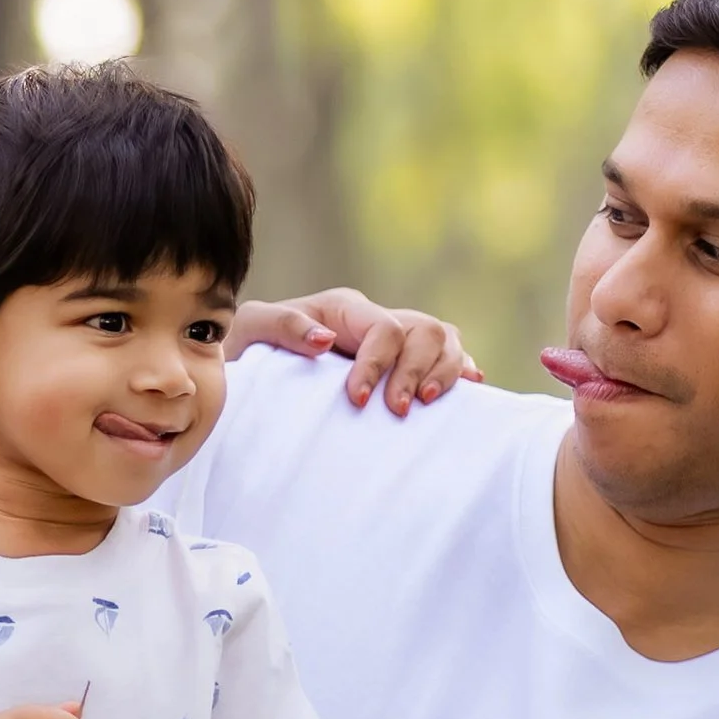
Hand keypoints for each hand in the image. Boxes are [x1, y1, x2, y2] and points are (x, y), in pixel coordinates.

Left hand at [228, 288, 481, 412]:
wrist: (249, 367)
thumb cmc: (250, 346)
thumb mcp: (253, 328)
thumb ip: (284, 327)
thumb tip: (326, 339)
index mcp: (346, 308)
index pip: (383, 329)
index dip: (378, 364)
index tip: (357, 401)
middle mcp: (378, 319)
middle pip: (426, 331)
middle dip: (416, 371)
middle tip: (397, 411)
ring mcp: (398, 340)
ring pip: (446, 341)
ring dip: (444, 373)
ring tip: (424, 404)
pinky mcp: (407, 364)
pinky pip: (451, 359)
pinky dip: (462, 372)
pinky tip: (470, 389)